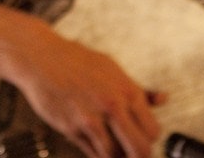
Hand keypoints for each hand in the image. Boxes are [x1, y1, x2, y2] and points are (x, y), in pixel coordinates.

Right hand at [11, 26, 164, 157]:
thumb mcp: (112, 69)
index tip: (141, 138)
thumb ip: (138, 89)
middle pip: (140, 150)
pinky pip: (93, 154)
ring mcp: (91, 118)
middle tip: (130, 152)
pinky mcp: (72, 128)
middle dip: (137, 156)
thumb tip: (163, 99)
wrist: (40, 57)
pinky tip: (95, 143)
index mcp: (127, 90)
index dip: (148, 139)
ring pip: (115, 156)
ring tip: (111, 146)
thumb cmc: (76, 61)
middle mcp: (112, 105)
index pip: (153, 131)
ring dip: (115, 156)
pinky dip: (98, 153)